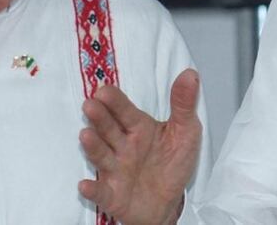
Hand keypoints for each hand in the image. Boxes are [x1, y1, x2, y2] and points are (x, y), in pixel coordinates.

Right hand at [79, 68, 201, 224]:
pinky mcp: (112, 195)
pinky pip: (101, 193)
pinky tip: (85, 185)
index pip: (125, 111)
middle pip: (109, 129)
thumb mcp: (185, 131)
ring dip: (93, 146)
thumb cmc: (173, 162)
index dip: (115, 101)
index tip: (104, 90)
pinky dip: (93, 189)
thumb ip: (184, 104)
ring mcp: (116, 170)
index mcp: (139, 128)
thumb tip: (190, 74)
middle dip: (99, 118)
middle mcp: (123, 146)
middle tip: (90, 105)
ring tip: (85, 135)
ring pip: (102, 156)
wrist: (168, 203)